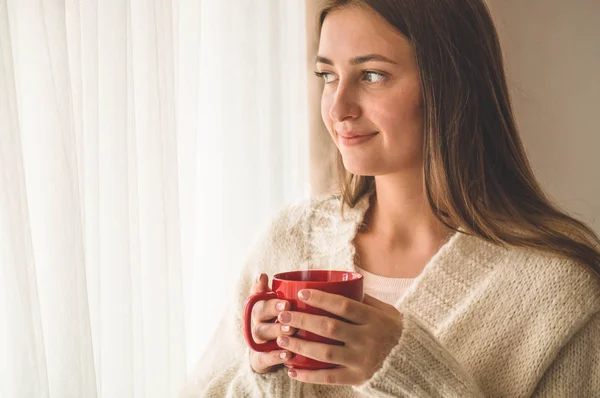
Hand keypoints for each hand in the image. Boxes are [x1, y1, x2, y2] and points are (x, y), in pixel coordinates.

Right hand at [248, 273, 297, 373]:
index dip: (270, 298)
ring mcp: (257, 341)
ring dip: (276, 330)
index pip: (259, 299)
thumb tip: (261, 275)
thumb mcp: (273, 306)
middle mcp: (255, 322)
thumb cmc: (274, 324)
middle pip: (259, 314)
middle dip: (273, 310)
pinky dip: (276, 356)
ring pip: (262, 333)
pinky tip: (288, 355)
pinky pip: (264, 358)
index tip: (285, 300)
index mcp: (259, 308)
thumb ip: (270, 292)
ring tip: (291, 330)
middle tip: (288, 309)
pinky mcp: (259, 359)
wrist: (266, 353)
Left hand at [275, 289, 403, 385]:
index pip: (344, 306)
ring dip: (300, 346)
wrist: (414, 361)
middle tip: (283, 316)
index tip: (301, 294)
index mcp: (374, 319)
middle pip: (329, 328)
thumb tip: (338, 284)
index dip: (321, 299)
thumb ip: (364, 300)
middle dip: (302, 321)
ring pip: (325, 353)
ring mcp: (363, 360)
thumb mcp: (386, 311)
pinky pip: (329, 377)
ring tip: (282, 340)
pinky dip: (308, 375)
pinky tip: (292, 370)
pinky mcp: (358, 378)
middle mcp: (368, 339)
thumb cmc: (395, 330)